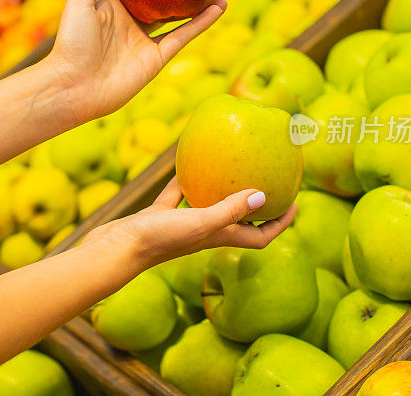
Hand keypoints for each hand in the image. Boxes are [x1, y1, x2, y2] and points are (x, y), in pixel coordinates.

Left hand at [45, 0, 225, 122]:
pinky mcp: (157, 58)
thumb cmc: (71, 44)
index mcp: (112, 9)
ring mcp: (145, 42)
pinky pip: (184, 36)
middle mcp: (131, 24)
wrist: (74, 86)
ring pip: (177, 19)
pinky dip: (202, 23)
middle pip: (160, 2)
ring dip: (197, 5)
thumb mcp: (79, 3)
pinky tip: (219, 8)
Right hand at [83, 177, 296, 268]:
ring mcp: (181, 224)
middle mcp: (204, 232)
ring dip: (222, 191)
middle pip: (239, 222)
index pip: (259, 237)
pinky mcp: (160, 215)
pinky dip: (185, 180)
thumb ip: (229, 210)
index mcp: (219, 238)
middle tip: (269, 181)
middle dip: (256, 206)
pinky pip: (177, 195)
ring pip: (208, 206)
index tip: (294, 204)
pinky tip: (188, 160)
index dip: (280, 225)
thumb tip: (263, 196)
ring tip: (232, 167)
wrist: (116, 249)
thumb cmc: (159, 240)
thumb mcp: (199, 224)